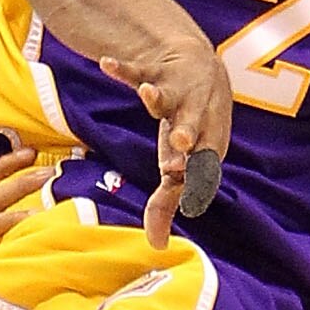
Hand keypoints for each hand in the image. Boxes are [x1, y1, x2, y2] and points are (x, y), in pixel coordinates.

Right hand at [98, 40, 232, 245]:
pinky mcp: (157, 73)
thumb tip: (157, 246)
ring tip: (146, 94)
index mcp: (203, 146)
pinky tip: (106, 64)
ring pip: (166, 96)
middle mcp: (194, 119)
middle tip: (180, 142)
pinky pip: (137, 71)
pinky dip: (123, 69)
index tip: (176, 178)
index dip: (190, 170)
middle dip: (185, 133)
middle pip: (190, 126)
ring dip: (156, 97)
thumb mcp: (179, 165)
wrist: (203, 73)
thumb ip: (167, 204)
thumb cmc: (191, 129)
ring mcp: (176, 94)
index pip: (197, 162)